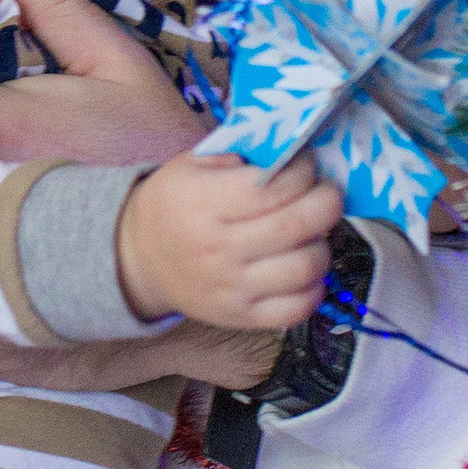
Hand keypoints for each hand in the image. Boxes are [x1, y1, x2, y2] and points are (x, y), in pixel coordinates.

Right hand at [117, 150, 340, 330]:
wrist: (140, 259)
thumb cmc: (173, 203)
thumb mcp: (191, 164)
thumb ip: (239, 153)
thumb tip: (292, 151)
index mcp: (204, 203)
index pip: (271, 187)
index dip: (302, 171)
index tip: (306, 164)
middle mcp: (219, 248)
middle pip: (296, 225)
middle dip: (327, 201)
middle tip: (327, 192)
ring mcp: (232, 288)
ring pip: (306, 267)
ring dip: (323, 242)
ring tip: (314, 231)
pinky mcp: (241, 317)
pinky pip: (297, 308)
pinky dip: (315, 286)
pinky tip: (305, 266)